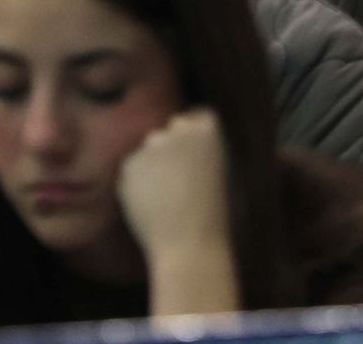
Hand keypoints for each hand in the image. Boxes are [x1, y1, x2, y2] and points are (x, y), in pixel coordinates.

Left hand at [118, 108, 232, 259]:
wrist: (190, 246)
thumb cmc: (219, 219)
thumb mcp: (232, 175)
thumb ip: (215, 151)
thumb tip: (202, 145)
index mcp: (212, 129)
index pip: (199, 115)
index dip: (196, 135)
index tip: (197, 155)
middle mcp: (180, 129)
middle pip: (174, 127)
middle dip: (175, 146)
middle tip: (182, 179)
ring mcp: (153, 144)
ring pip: (151, 148)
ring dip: (155, 164)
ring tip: (168, 197)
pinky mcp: (130, 163)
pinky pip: (133, 169)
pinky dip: (138, 183)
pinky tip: (152, 205)